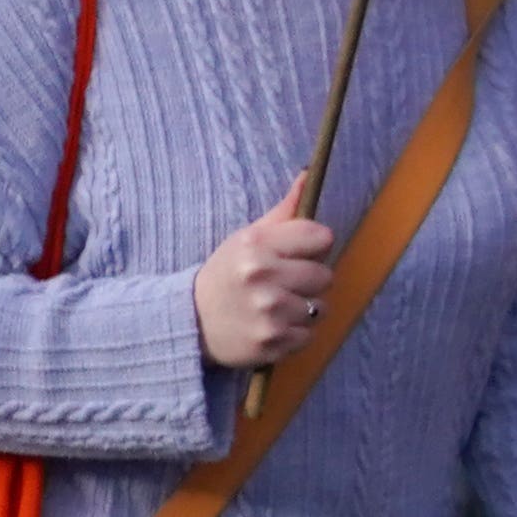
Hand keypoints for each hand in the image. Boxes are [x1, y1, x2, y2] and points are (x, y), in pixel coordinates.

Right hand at [192, 185, 336, 371]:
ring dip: (303, 309)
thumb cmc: (225, 275)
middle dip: (308, 281)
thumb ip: (282, 213)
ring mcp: (269, 312)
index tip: (296, 255)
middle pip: (325, 275)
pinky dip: (295, 333)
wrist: (190, 322)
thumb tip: (308, 175)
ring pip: (320, 308)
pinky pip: (309, 335)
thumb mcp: (246, 239)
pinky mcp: (272, 342)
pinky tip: (273, 326)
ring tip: (276, 307)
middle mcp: (262, 277)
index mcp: (256, 246)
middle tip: (282, 284)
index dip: (312, 247)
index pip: (321, 237)